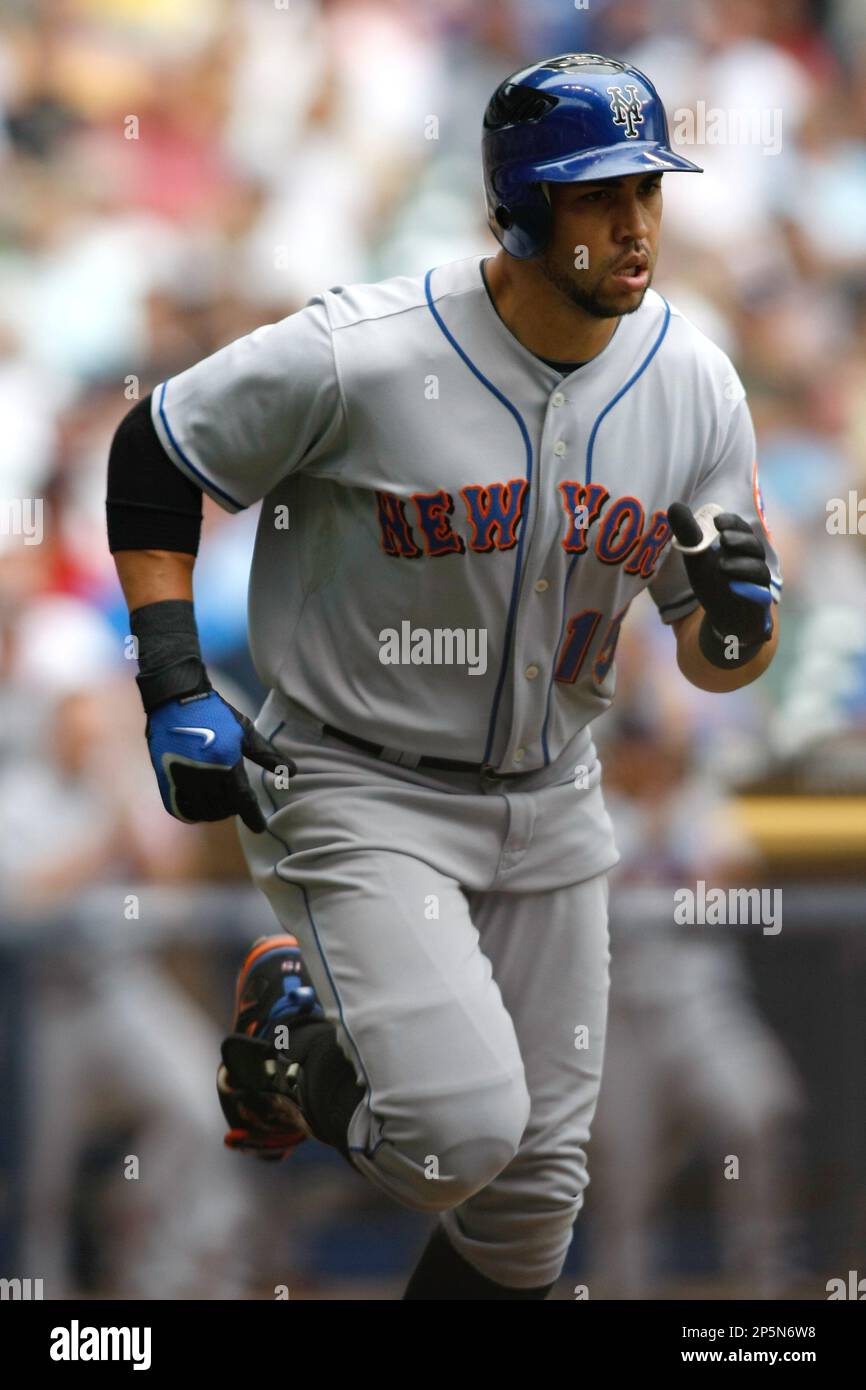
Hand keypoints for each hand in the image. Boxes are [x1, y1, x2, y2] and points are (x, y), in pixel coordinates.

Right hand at [145, 689, 293, 831]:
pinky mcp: (166, 779)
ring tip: (221, 801)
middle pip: (223, 808)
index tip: (260, 828)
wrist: (176, 699)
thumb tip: (292, 772)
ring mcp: (181, 779)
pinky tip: (202, 804)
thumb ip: (267, 755)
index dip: (252, 817)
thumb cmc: (215, 714)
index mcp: (225, 762)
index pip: (242, 800)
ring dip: (215, 812)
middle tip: (237, 799)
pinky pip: (181, 809)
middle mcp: (202, 775)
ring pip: (203, 812)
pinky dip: (194, 812)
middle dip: (234, 808)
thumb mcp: (245, 731)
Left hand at [667, 503, 772, 648]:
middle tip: (723, 539)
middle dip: (740, 541)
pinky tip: (734, 588)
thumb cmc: (714, 581)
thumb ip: (689, 534)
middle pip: (755, 547)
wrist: (723, 618)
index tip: (717, 521)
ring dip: (742, 566)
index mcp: (740, 547)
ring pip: (759, 571)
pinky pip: (760, 597)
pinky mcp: (759, 605)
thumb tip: (675, 506)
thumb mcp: (697, 558)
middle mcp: (753, 562)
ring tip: (722, 566)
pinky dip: (749, 592)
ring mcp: (758, 584)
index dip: (732, 522)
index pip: (742, 529)